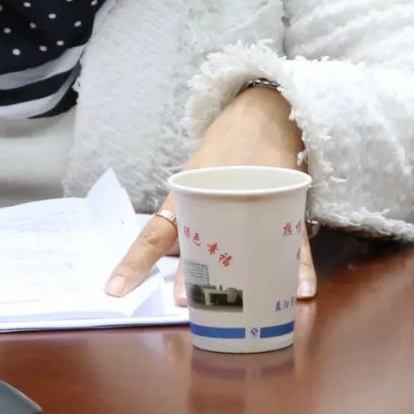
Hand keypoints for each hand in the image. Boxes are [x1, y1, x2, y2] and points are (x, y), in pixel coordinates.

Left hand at [105, 85, 316, 301]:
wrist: (262, 112)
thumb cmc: (223, 150)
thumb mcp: (197, 176)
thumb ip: (189, 215)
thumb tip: (174, 261)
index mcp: (187, 196)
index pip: (154, 234)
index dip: (134, 263)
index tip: (113, 290)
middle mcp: (215, 199)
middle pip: (199, 241)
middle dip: (191, 274)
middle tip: (183, 301)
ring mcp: (252, 199)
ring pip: (246, 241)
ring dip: (245, 273)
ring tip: (246, 300)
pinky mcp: (284, 202)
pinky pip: (291, 238)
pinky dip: (296, 263)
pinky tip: (300, 288)